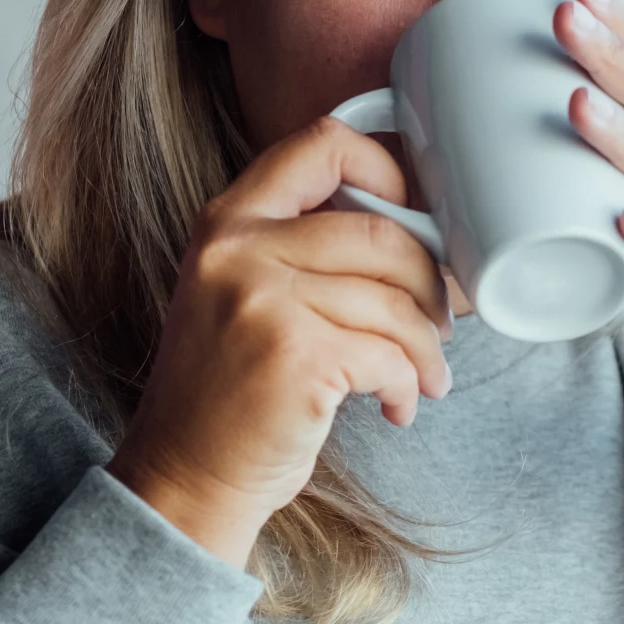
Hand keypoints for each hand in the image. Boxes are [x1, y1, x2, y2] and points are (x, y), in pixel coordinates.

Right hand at [107, 116, 453, 565]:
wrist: (184, 479)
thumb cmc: (229, 390)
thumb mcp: (241, 291)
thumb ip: (302, 245)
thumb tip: (420, 229)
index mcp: (228, 221)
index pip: (322, 144)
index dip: (386, 170)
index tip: (414, 217)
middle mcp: (239, 250)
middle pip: (380, 231)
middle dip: (429, 280)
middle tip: (439, 318)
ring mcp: (264, 303)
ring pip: (394, 301)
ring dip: (427, 346)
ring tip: (426, 374)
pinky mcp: (296, 359)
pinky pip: (390, 356)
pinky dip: (409, 384)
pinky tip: (398, 405)